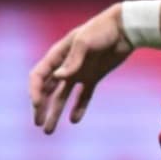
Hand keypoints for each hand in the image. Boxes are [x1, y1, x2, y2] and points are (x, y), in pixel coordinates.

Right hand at [28, 4, 133, 133]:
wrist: (126, 28)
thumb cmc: (102, 29)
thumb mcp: (85, 41)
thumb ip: (72, 60)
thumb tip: (58, 77)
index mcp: (58, 54)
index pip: (39, 76)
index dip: (34, 91)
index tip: (37, 105)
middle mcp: (66, 65)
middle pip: (47, 89)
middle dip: (41, 107)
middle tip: (38, 123)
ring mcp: (80, 72)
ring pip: (63, 96)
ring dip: (55, 112)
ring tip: (49, 130)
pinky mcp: (94, 77)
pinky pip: (83, 96)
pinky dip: (78, 108)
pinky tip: (74, 120)